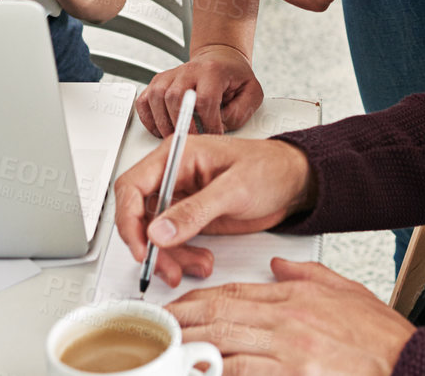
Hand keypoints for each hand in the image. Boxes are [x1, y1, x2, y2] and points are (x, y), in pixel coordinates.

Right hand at [113, 134, 314, 287]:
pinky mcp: (191, 216)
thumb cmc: (270, 169)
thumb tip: (158, 231)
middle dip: (150, 246)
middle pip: (139, 214)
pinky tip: (202, 260)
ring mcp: (180, 197)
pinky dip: (182, 257)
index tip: (142, 248)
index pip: (132, 185)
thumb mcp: (234, 189)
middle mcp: (172, 175)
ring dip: (170, 256)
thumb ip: (195, 211)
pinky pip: (173, 242)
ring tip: (198, 265)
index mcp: (176, 155)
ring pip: (154, 234)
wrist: (294, 182)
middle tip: (167, 268)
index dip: (129, 220)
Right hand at [137, 44, 264, 136]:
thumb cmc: (234, 77)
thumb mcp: (252, 92)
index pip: (205, 99)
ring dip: (164, 124)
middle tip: (193, 139)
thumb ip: (241, 111)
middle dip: (183, 126)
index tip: (215, 134)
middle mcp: (188, 70)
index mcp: (213, 71)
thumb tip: (220, 125)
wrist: (220, 59)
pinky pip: (144, 101)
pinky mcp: (158, 82)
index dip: (209, 123)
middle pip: (175, 98)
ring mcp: (170, 75)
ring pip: (156, 98)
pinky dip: (148, 118)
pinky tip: (161, 128)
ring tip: (178, 135)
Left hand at [168, 258, 415, 374]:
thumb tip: (278, 263)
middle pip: (222, 315)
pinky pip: (244, 374)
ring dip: (192, 348)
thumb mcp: (345, 292)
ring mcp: (289, 351)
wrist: (409, 364)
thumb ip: (307, 275)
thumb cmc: (382, 338)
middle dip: (185, 320)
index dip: (200, 298)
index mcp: (296, 297)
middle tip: (158, 327)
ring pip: (225, 345)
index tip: (179, 306)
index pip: (235, 291)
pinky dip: (219, 373)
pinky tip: (202, 372)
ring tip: (167, 351)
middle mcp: (287, 321)